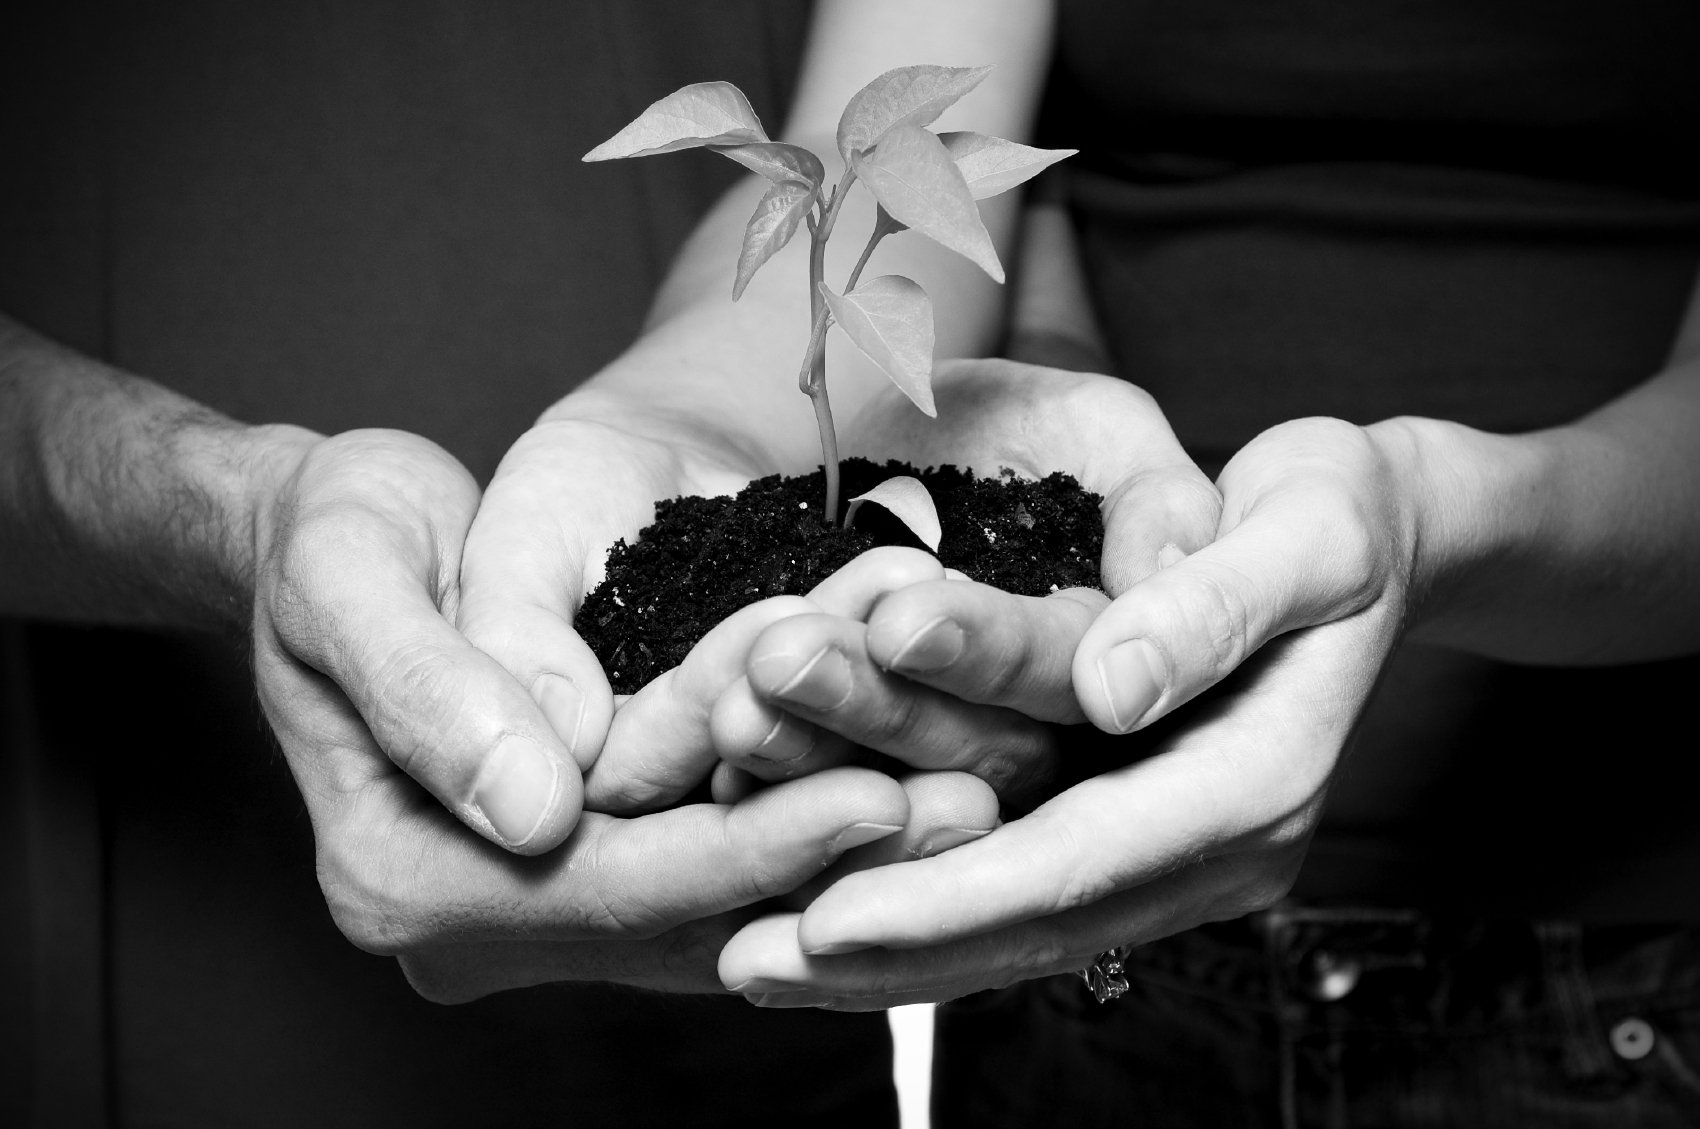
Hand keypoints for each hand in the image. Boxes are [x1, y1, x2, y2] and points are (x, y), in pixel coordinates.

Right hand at [252, 428, 910, 998]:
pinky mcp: (599, 869)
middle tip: (973, 806)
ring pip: (724, 902)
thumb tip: (539, 807)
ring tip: (977, 796)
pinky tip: (917, 779)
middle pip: (684, 912)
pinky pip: (726, 865)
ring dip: (850, 854)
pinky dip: (816, 826)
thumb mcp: (351, 577)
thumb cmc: (334, 540)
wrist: (347, 544)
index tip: (876, 791)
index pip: (604, 886)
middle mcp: (477, 920)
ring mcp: (542, 907)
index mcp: (401, 875)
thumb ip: (432, 690)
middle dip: (831, 860)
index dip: (743, 845)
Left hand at [716, 416, 1415, 1007]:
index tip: (824, 918)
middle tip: (744, 965)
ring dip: (890, 951)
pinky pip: (1026, 889)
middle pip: (1034, 922)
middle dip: (888, 950)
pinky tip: (833, 913)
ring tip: (755, 962)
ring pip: (1021, 926)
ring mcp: (1179, 852)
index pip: (1079, 863)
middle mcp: (1214, 847)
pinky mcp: (1142, 832)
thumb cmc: (1337, 517)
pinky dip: (930, 908)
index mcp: (1251, 785)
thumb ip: (1212, 609)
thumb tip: (1112, 691)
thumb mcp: (1305, 536)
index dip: (948, 896)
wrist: (1378, 543)